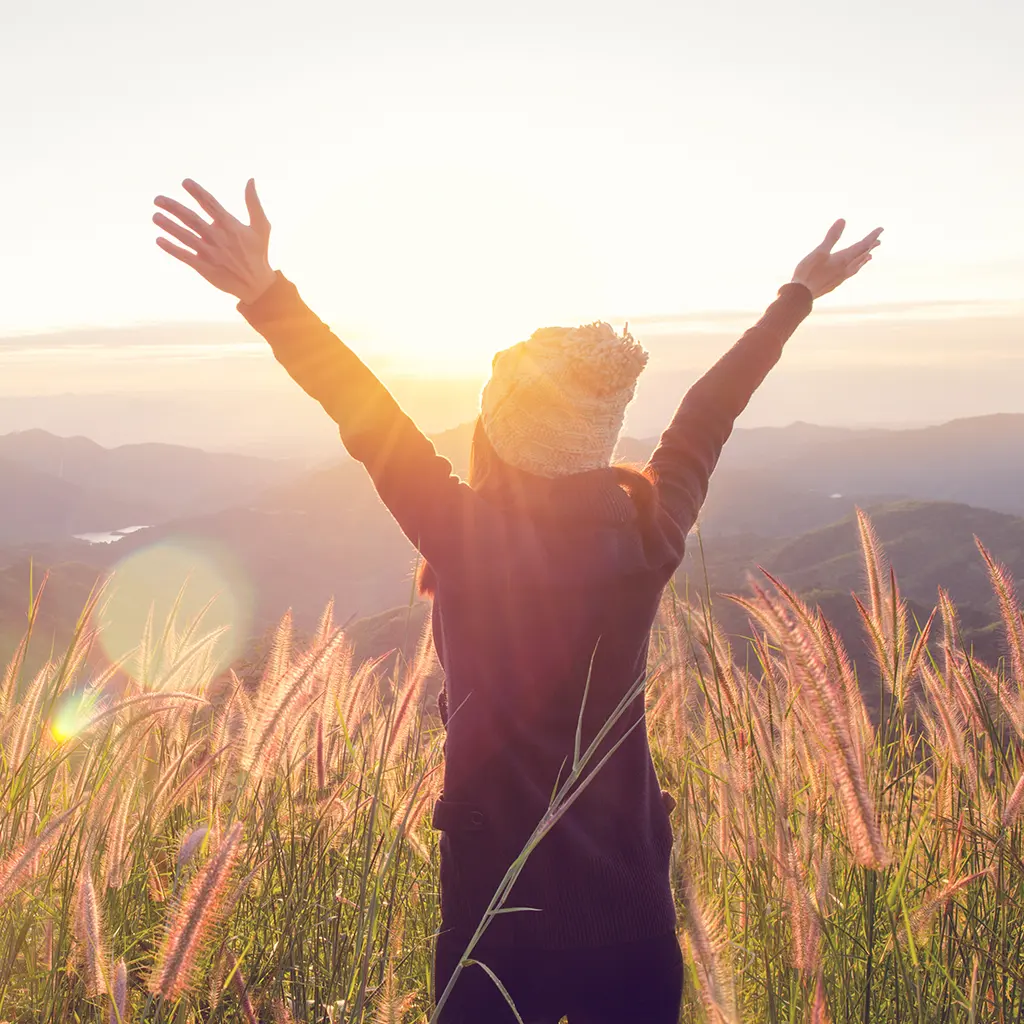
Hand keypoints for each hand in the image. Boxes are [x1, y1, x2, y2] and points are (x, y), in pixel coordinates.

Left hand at [153, 179, 276, 304]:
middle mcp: (218, 238)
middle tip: (158, 199)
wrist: (257, 285)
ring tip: (155, 216)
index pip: (210, 203)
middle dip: (173, 207)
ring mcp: (210, 253)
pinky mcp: (205, 268)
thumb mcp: (261, 227)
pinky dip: (171, 248)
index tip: (185, 182)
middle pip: (191, 219)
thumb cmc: (258, 253)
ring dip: (169, 226)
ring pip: (185, 236)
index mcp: (230, 226)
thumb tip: (250, 180)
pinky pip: (185, 256)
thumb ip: (253, 203)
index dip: (197, 192)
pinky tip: (159, 240)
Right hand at [791, 220, 882, 298]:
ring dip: (864, 260)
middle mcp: (845, 269)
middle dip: (870, 247)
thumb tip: (843, 220)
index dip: (872, 236)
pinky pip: (850, 274)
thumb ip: (832, 237)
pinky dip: (855, 268)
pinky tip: (850, 271)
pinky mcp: (833, 284)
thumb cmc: (808, 272)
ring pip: (857, 267)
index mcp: (843, 259)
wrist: (801, 295)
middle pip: (862, 256)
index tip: (881, 229)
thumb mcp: (819, 251)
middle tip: (879, 241)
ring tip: (870, 257)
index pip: (862, 245)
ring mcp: (840, 278)